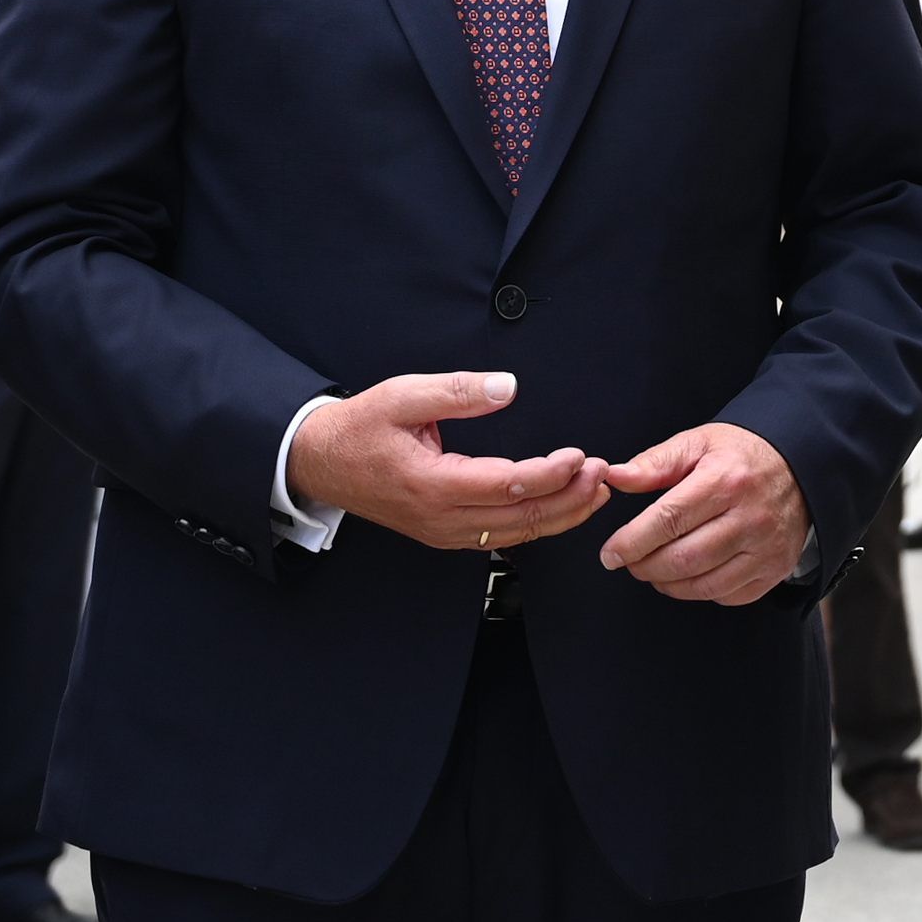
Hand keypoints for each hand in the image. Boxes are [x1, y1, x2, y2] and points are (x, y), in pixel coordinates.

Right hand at [287, 372, 610, 552]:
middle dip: (568, 499)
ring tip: (594, 492)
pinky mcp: (445, 532)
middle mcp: (440, 517)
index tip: (579, 456)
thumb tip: (507, 386)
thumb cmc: (358, 429)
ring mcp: (443, 531)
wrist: (320, 462)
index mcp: (431, 484)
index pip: (506, 487)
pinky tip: (559, 509)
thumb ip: (457, 391)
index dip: (549, 475)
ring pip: (514, 534)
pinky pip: (499, 535)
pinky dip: (535, 524)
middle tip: (602, 475)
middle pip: (519, 520)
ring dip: (559, 515)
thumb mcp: (402, 395)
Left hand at [598, 423, 811, 604]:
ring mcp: (766, 548)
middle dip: (645, 567)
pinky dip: (700, 592)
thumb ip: (655, 463)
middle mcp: (750, 517)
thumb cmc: (740, 455)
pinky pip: (728, 596)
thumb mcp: (698, 444)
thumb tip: (615, 477)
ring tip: (654, 569)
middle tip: (630, 562)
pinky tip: (690, 575)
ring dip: (667, 584)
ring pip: (703, 584)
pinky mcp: (776, 569)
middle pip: (683, 559)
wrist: (799, 466)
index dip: (632, 542)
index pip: (668, 520)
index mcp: (726, 480)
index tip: (610, 554)